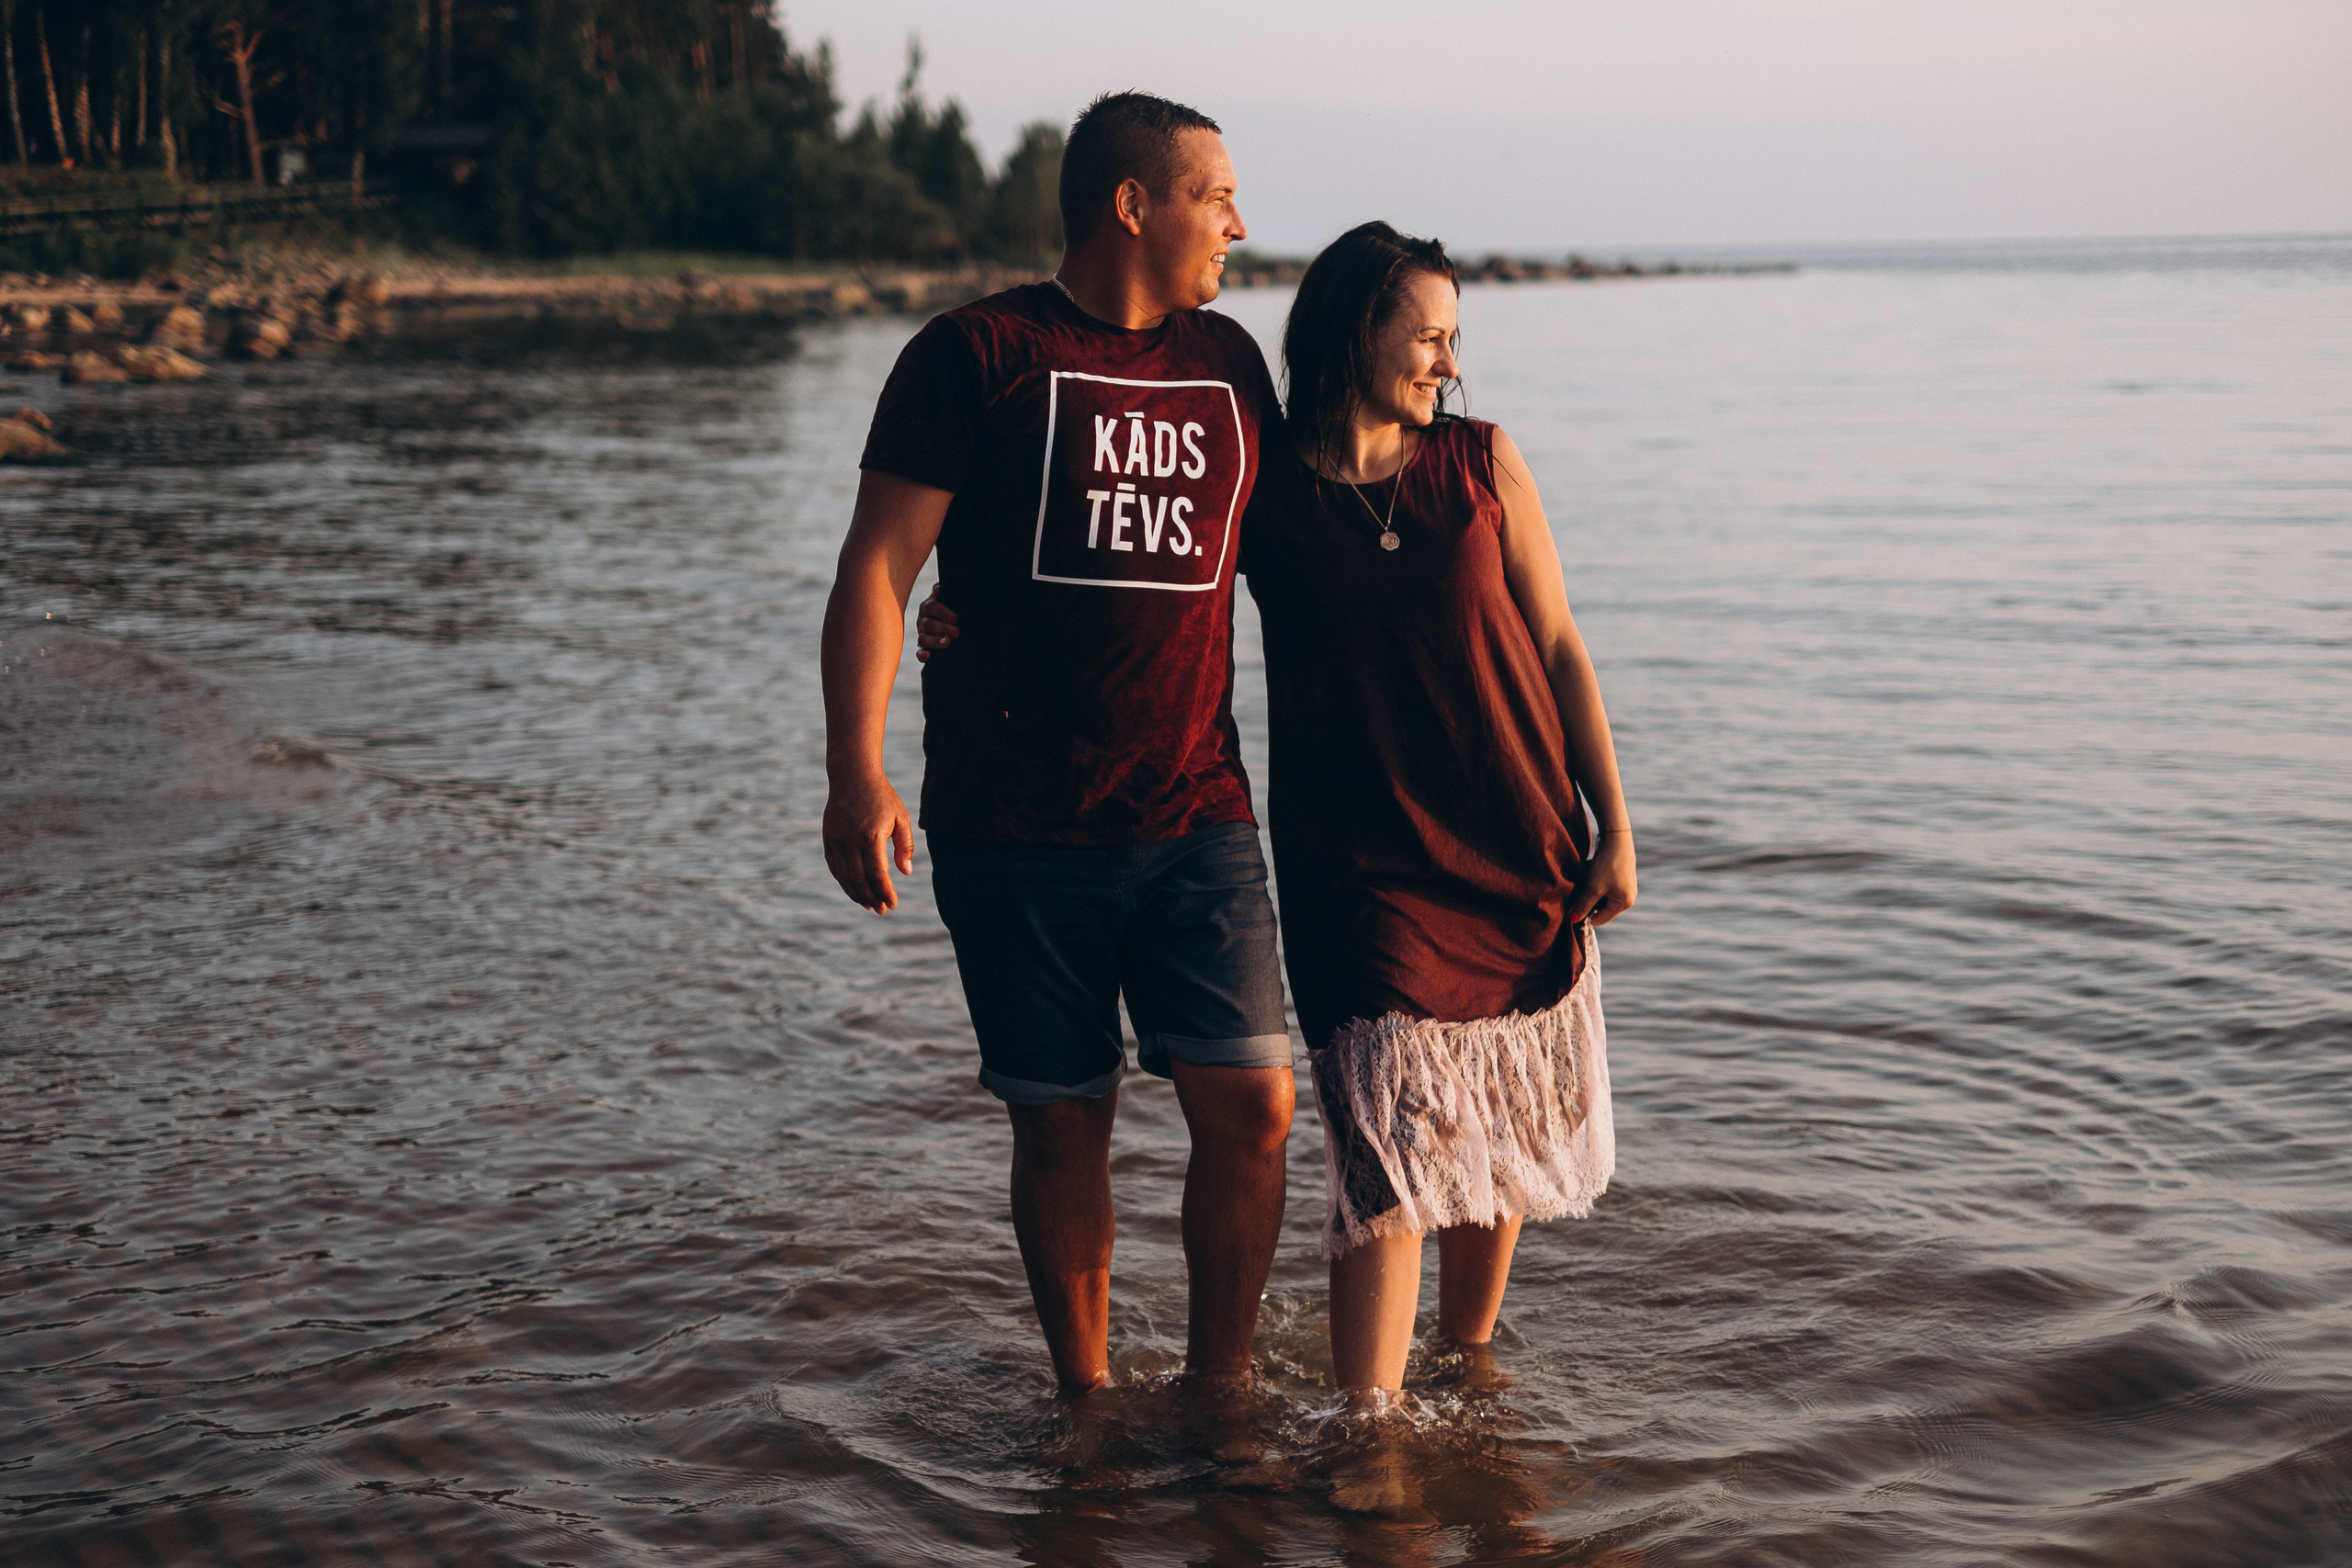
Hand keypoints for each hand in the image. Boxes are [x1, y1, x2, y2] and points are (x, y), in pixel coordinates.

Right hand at [823, 771, 913, 911]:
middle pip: (860, 880)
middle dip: (872, 899)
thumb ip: (905, 846)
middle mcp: (851, 841)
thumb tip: (906, 873)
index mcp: (871, 836)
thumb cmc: (882, 797)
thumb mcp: (901, 818)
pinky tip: (854, 889)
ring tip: (869, 904)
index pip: (878, 874)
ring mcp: (837, 840)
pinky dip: (844, 881)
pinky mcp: (828, 839)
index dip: (886, 892)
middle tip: (882, 909)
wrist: (853, 776)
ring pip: (845, 877)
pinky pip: (834, 867)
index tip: (894, 904)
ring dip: (857, 894)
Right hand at [913, 587, 960, 663]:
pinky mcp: (924, 649)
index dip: (942, 612)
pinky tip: (928, 657)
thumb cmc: (956, 609)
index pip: (931, 607)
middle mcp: (924, 620)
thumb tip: (940, 587)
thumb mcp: (954, 600)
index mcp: (930, 606)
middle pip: (928, 623)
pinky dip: (922, 655)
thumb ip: (948, 593)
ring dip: (935, 641)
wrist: (958, 624)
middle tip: (956, 632)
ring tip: (948, 642)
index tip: (955, 618)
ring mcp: (923, 634)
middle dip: (942, 628)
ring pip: (923, 638)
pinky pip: (919, 653)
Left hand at [1566, 831, 1635, 926]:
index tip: (1569, 912)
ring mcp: (1625, 885)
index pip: (1601, 918)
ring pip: (1601, 895)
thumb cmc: (1607, 864)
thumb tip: (1573, 920)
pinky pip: (1603, 885)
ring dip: (1589, 891)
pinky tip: (1587, 874)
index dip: (1585, 916)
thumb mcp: (1593, 887)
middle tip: (1574, 895)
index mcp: (1625, 903)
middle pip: (1601, 907)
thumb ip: (1583, 905)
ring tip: (1581, 882)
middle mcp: (1628, 895)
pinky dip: (1593, 882)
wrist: (1616, 837)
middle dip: (1587, 902)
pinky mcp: (1620, 874)